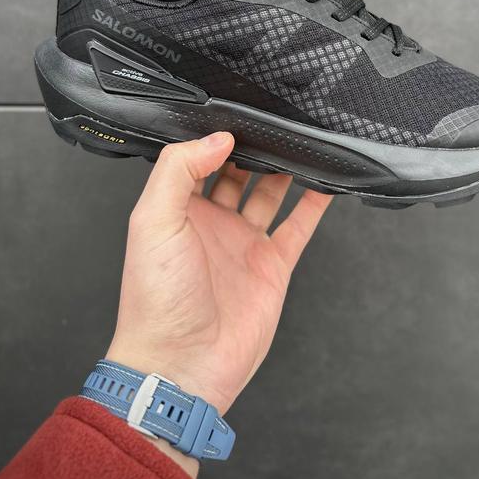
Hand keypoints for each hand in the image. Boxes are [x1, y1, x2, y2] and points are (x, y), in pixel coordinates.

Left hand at [107, 132, 331, 470]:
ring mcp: (244, 243)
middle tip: (274, 122)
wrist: (182, 364)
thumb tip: (218, 138)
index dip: (215, 137)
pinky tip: (326, 182)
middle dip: (253, 148)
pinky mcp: (272, 265)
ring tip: (300, 142)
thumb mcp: (153, 221)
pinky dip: (314, 205)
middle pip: (238, 172)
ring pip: (270, 194)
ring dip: (284, 169)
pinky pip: (299, 227)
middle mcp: (212, 222)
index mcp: (179, 210)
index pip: (198, 161)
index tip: (238, 115)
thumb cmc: (156, 299)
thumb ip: (178, 171)